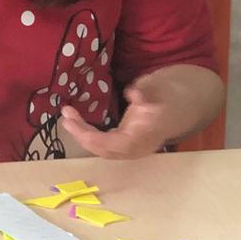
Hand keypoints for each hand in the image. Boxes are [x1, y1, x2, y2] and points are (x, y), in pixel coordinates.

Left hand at [60, 80, 174, 159]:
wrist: (175, 105)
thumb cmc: (164, 95)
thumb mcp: (157, 89)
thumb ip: (145, 92)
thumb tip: (132, 93)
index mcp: (147, 136)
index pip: (119, 145)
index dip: (96, 139)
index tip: (77, 124)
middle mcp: (138, 147)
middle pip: (106, 150)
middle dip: (83, 135)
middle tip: (66, 115)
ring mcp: (131, 148)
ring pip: (102, 149)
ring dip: (82, 134)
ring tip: (67, 116)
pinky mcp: (124, 144)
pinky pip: (103, 145)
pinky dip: (87, 134)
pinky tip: (74, 121)